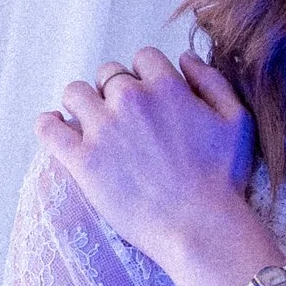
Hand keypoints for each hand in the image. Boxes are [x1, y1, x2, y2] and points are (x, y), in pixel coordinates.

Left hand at [36, 49, 284, 285]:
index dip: (146, 77)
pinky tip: (57, 129)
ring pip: (75, 92)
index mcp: (166, 86)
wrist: (200, 227)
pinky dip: (49, 124)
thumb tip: (184, 57)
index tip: (150, 100)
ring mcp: (103, 129)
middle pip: (109, 74)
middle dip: (116, 92)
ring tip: (93, 126)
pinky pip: (48, 128)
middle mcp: (131, 99)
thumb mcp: (238, 120)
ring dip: (82, 103)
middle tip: (126, 122)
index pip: (143, 58)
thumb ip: (212, 80)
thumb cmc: (223, 179)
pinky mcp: (82, 160)